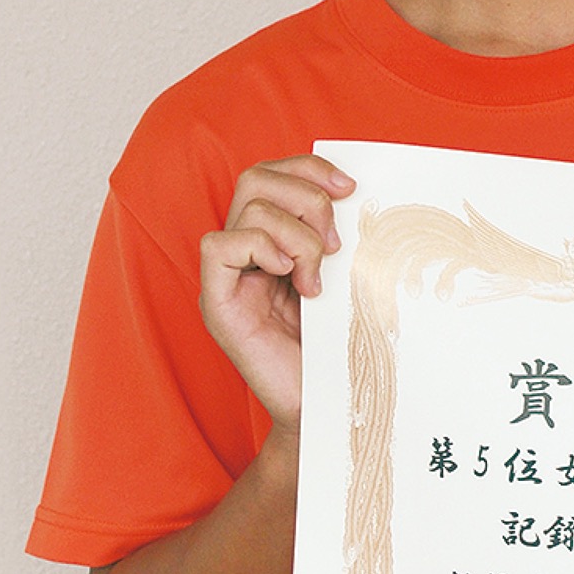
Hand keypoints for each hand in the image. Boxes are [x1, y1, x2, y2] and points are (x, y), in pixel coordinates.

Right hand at [199, 154, 354, 435]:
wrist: (331, 404)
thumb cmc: (341, 344)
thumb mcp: (348, 276)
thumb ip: (339, 236)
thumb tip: (356, 191)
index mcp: (274, 239)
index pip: (275, 173)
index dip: (310, 169)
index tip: (351, 188)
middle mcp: (244, 252)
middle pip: (256, 178)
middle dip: (306, 196)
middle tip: (335, 243)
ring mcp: (227, 276)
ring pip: (249, 208)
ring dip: (297, 235)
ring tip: (316, 277)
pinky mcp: (217, 303)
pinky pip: (220, 244)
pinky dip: (262, 249)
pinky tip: (290, 280)